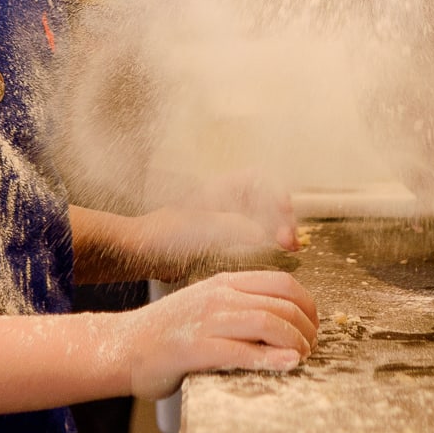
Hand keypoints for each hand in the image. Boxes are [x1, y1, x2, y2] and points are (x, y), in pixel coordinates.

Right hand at [117, 270, 318, 398]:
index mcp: (224, 282)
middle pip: (281, 302)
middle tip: (312, 346)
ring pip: (268, 322)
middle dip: (307, 327)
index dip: (307, 303)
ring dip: (295, 342)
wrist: (124, 346)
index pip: (281, 282)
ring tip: (303, 357)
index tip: (314, 325)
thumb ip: (237, 304)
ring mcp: (207, 320)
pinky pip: (243, 350)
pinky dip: (271, 358)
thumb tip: (279, 317)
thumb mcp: (205, 303)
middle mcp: (219, 295)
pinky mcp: (197, 348)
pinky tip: (287, 365)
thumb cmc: (167, 331)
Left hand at [158, 168, 298, 253]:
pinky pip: (253, 234)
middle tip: (291, 242)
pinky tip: (272, 253)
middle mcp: (225, 200)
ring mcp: (224, 218)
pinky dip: (267, 241)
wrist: (141, 253)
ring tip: (289, 248)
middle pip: (266, 198)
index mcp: (221, 188)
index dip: (277, 194)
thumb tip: (265, 234)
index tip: (285, 217)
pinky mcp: (222, 239)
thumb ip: (235, 228)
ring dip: (278, 228)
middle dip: (283, 215)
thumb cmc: (165, 234)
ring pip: (263, 216)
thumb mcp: (202, 229)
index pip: (260, 179)